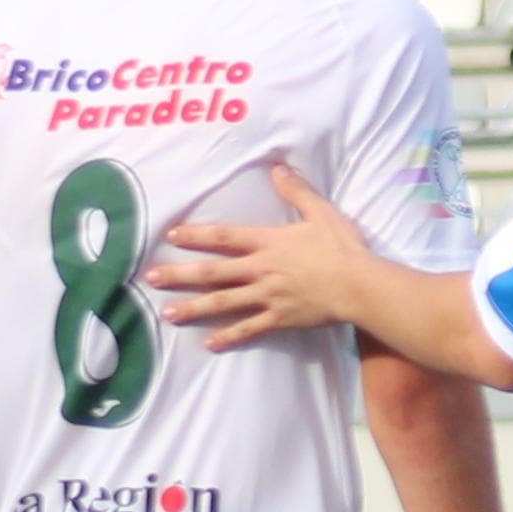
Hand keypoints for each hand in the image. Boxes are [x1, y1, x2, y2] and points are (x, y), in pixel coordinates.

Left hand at [152, 164, 380, 346]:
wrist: (360, 286)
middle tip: (152, 278)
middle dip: (181, 274)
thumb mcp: (321, 212)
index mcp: (269, 243)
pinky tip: (209, 342)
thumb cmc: (343, 248)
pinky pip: (249, 328)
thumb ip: (296, 191)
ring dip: (194, 307)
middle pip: (214, 272)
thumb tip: (277, 168)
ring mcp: (268, 297)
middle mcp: (261, 270)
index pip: (224, 237)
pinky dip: (229, 336)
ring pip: (224, 303)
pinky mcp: (280, 318)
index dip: (196, 235)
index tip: (171, 235)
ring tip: (168, 312)